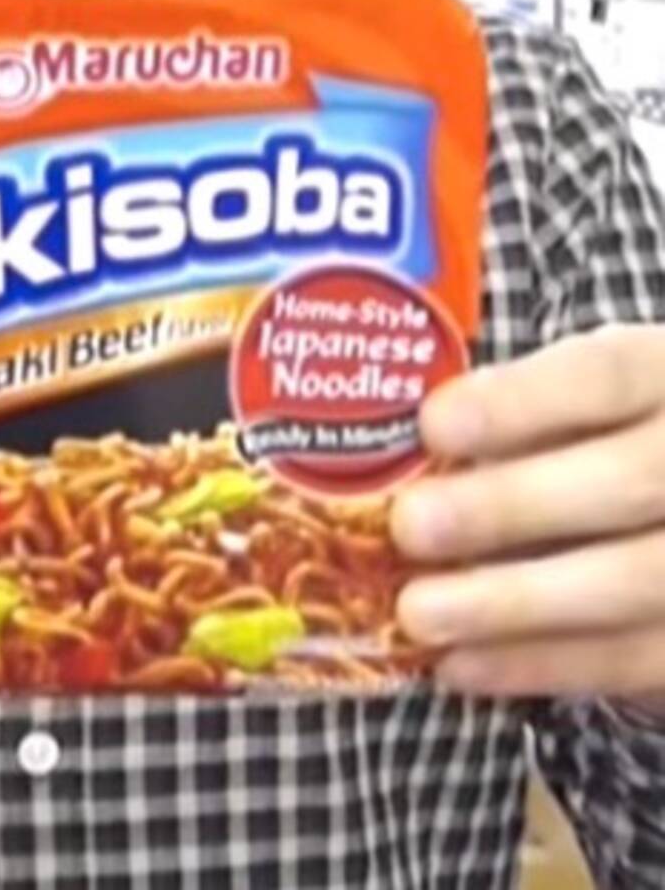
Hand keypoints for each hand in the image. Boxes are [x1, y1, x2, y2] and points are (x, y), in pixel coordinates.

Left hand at [393, 324, 664, 710]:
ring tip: (417, 613)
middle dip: (509, 506)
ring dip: (516, 603)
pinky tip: (460, 665)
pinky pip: (637, 658)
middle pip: (629, 479)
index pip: (605, 376)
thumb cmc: (595, 435)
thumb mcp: (569, 401)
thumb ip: (509, 417)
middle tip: (409, 526)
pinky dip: (543, 665)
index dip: (520, 402)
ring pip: (638, 581)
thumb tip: (402, 452)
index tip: (433, 424)